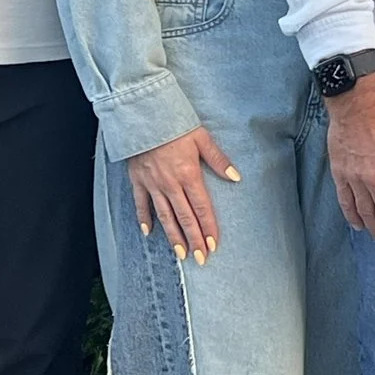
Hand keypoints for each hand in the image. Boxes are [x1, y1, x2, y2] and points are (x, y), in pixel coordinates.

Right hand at [127, 127, 241, 262]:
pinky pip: (141, 204)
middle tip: (200, 259)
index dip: (208, 227)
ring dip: (173, 236)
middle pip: (184, 217)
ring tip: (181, 254)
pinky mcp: (137, 180)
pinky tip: (148, 232)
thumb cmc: (175, 124)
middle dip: (193, 239)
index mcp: (189, 175)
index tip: (213, 245)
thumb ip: (219, 160)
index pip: (201, 207)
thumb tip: (236, 177)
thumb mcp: (202, 138)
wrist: (143, 115)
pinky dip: (144, 218)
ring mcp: (152, 184)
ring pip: (164, 216)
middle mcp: (170, 184)